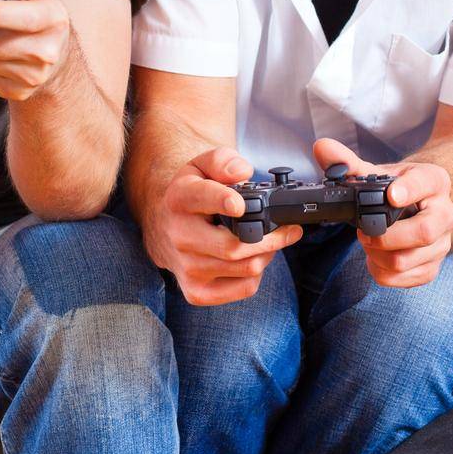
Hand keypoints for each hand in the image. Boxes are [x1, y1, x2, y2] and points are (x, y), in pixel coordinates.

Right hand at [145, 146, 302, 305]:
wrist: (164, 225)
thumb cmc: (191, 194)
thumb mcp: (202, 166)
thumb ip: (222, 161)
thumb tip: (242, 173)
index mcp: (179, 199)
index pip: (202, 199)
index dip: (222, 202)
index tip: (240, 205)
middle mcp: (179, 236)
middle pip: (233, 246)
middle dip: (271, 238)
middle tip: (289, 229)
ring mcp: (186, 268)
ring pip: (244, 268)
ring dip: (267, 254)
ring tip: (271, 241)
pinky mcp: (196, 293)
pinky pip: (243, 288)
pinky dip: (257, 273)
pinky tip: (253, 258)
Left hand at [312, 138, 452, 287]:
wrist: (415, 206)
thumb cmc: (395, 188)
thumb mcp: (376, 172)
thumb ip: (348, 163)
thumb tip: (322, 148)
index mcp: (434, 181)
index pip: (426, 184)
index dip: (409, 190)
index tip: (391, 195)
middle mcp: (446, 213)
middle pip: (424, 232)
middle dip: (385, 236)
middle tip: (362, 231)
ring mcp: (442, 242)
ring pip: (409, 259)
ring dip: (378, 255)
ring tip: (367, 242)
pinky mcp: (432, 266)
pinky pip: (406, 278)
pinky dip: (382, 271)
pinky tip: (375, 257)